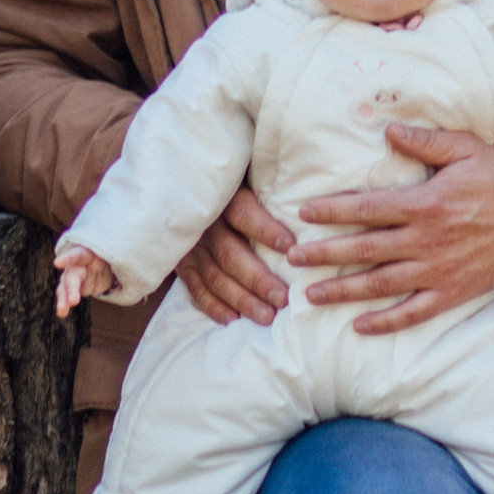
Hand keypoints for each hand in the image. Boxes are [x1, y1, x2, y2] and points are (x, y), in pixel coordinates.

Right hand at [54, 243, 115, 318]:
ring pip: (66, 286)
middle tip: (73, 301)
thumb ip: (118, 261)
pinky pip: (67, 295)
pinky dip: (65, 303)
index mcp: (87, 252)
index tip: (57, 263)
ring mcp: (75, 275)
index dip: (68, 258)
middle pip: (72, 275)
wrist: (111, 264)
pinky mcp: (75, 287)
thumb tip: (130, 265)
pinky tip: (62, 312)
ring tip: (62, 310)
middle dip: (71, 288)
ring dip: (63, 299)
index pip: (78, 253)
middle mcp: (78, 263)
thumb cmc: (112, 255)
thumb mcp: (116, 256)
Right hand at [175, 185, 295, 326]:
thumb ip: (272, 184)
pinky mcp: (182, 263)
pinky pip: (196, 288)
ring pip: (215, 277)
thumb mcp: (246, 174)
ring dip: (241, 299)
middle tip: (283, 299)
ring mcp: (191, 246)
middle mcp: (205, 223)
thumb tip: (311, 199)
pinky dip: (213, 305)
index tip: (291, 248)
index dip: (266, 231)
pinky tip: (233, 319)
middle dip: (258, 280)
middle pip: (231, 254)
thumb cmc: (233, 182)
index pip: (244, 214)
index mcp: (223, 197)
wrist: (182, 185)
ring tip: (266, 317)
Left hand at [297, 125, 493, 336]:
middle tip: (293, 258)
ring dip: (343, 290)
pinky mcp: (450, 293)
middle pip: (364, 249)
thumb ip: (426, 141)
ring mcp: (436, 271)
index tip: (304, 214)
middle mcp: (425, 241)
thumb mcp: (466, 150)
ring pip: (380, 284)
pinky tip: (359, 326)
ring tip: (311, 295)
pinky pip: (413, 312)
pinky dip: (386, 322)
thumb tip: (389, 131)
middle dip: (325, 253)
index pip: (367, 208)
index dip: (333, 211)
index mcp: (424, 204)